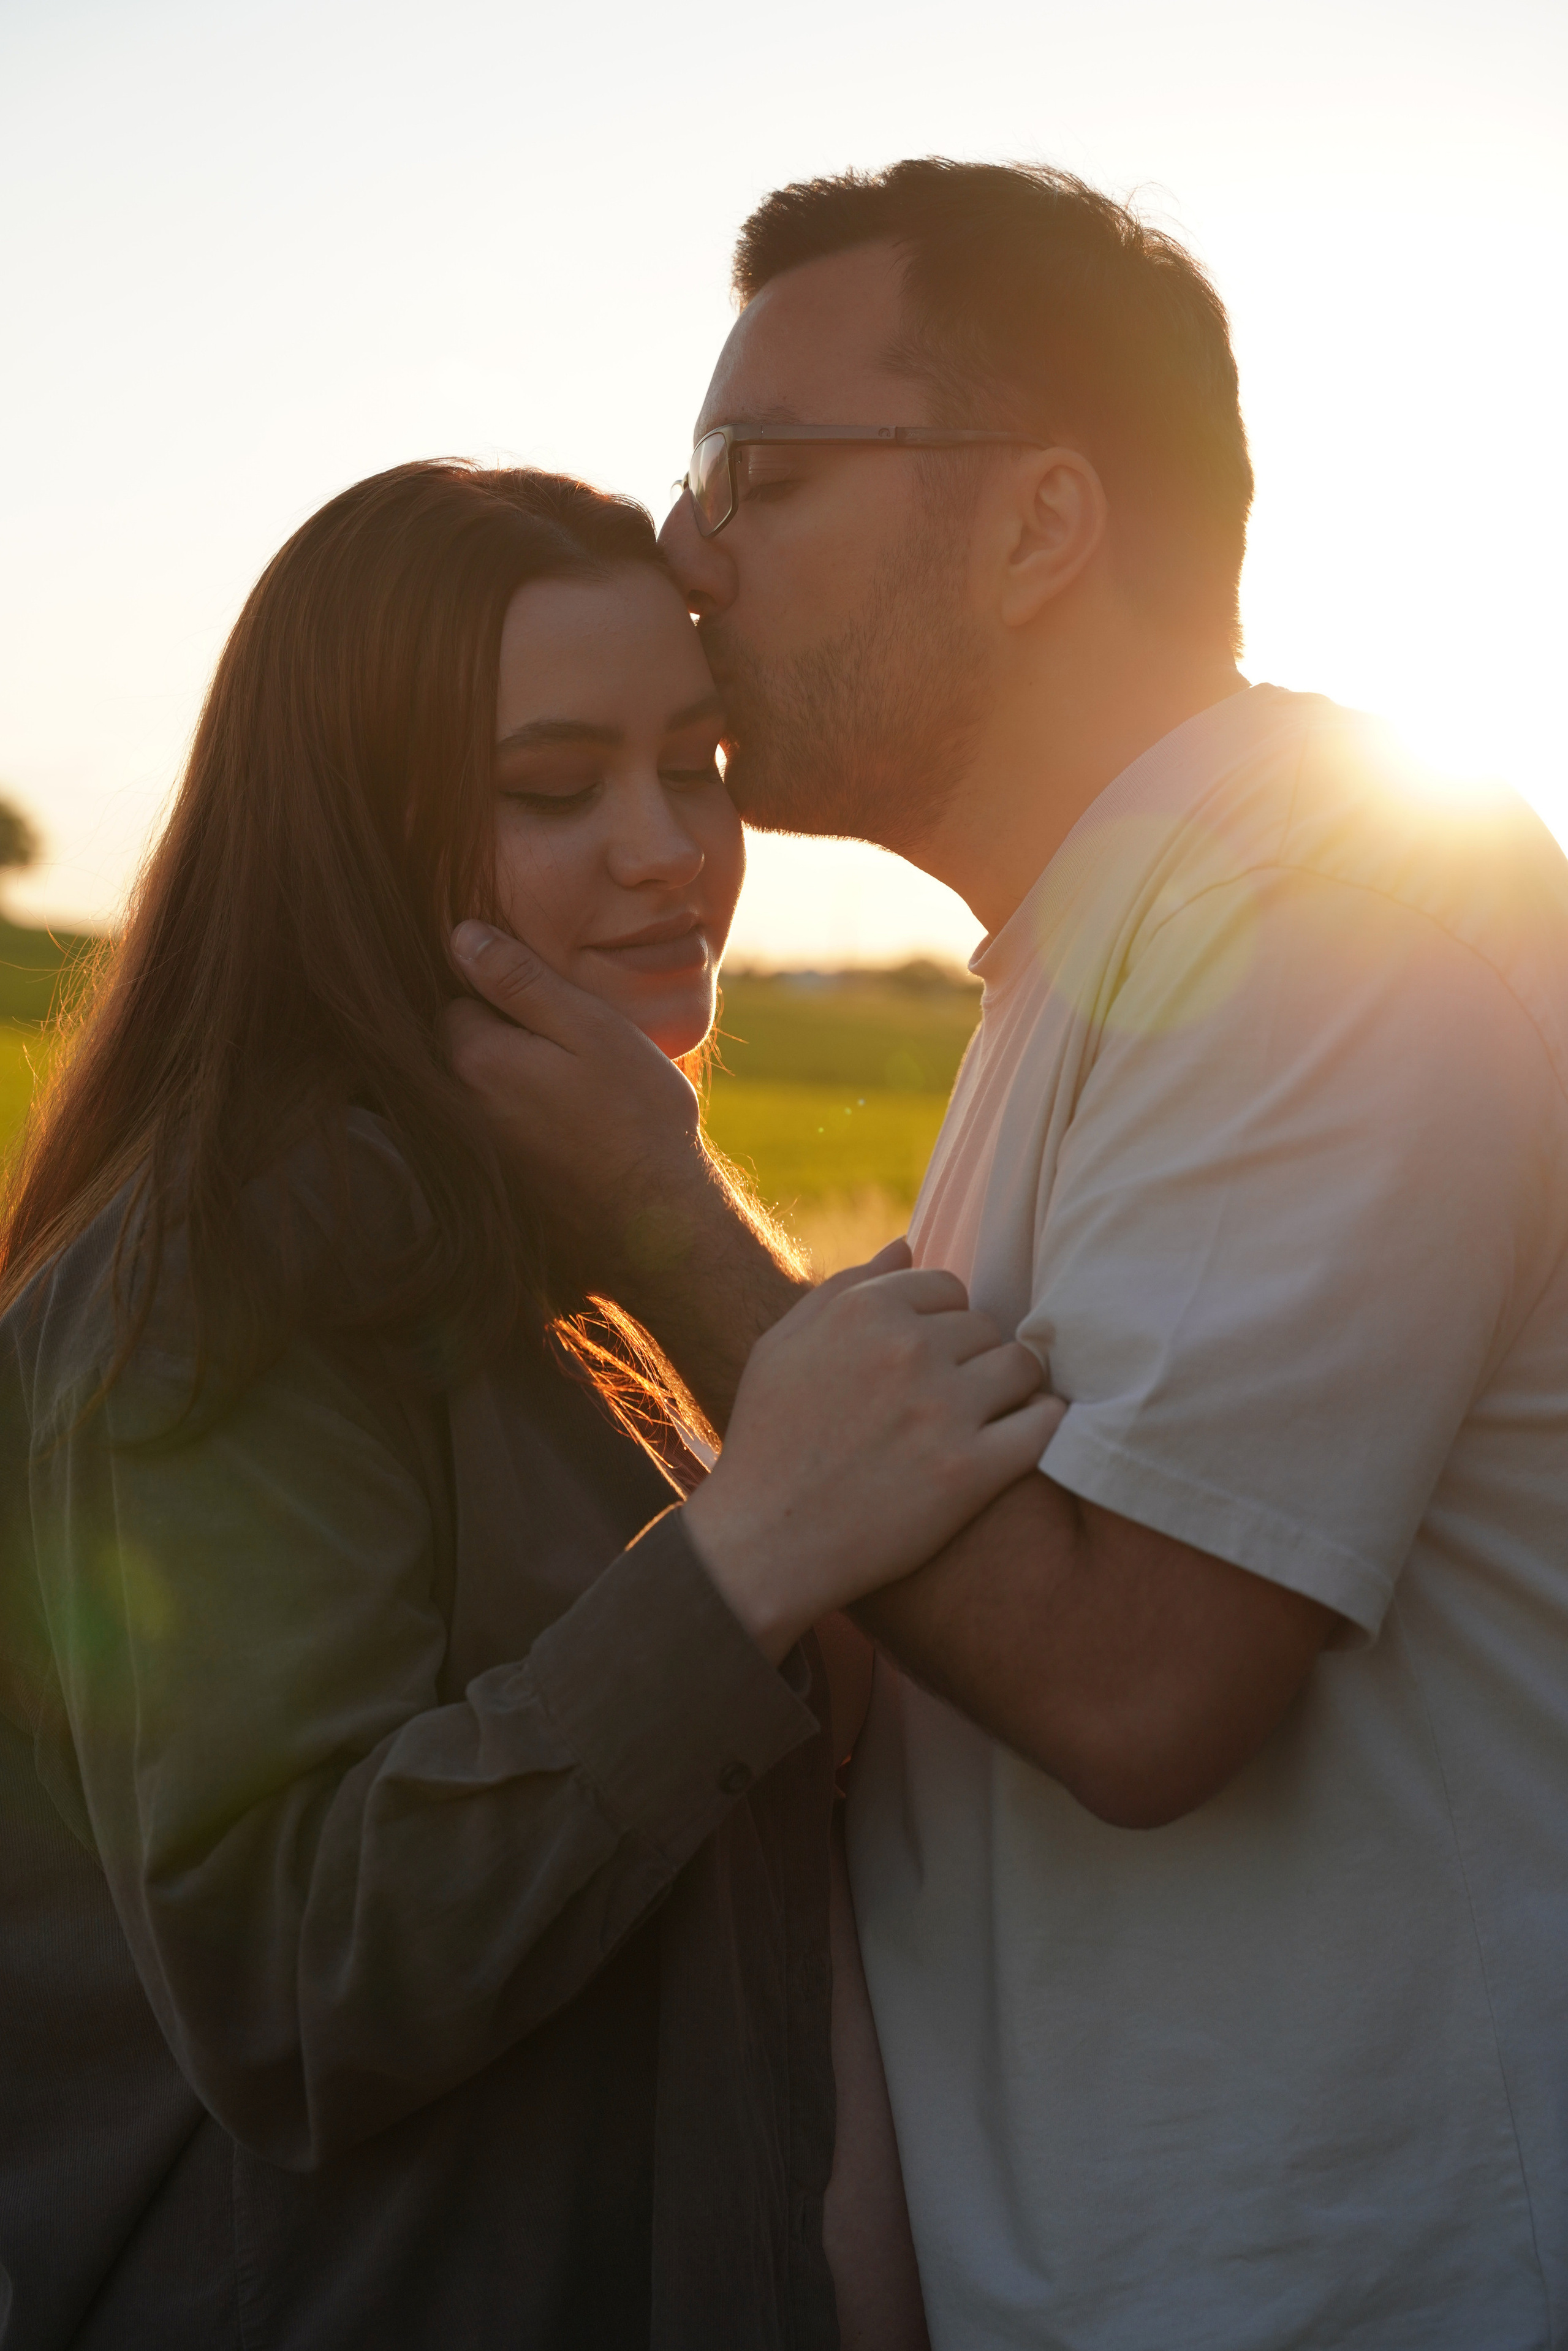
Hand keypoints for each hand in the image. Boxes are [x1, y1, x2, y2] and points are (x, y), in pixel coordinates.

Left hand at [446, 920, 707, 1277]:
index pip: (456, 997)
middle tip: (568, 1049)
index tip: (550, 1007)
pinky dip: (520, 1116)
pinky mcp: (493, 1176)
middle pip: (459, 1042)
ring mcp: (471, 1146)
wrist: (657, 1220)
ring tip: (571, 1089)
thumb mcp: (589, 1028)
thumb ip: (520, 980)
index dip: (502, 992)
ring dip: (511, 1076)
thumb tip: (460, 935)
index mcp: (474, 1058)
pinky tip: (566, 1126)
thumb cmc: (635, 1114)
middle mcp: (456, 1105)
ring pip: (476, 1085)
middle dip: (500, 1033)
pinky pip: (491, 1124)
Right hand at [681, 1252, 1065, 1660]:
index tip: (926, 1359)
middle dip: (972, 1357)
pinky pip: (1042, 1424)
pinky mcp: (971, 1472)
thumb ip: (845, 1287)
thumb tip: (909, 1245)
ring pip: (1023, 1367)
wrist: (763, 1543)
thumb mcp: (781, 1346)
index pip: (948, 1286)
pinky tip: (1022, 1437)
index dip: (941, 1322)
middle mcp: (908, 1349)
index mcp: (864, 1311)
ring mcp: (943, 1410)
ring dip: (1012, 1387)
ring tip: (987, 1417)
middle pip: (986, 1326)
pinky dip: (1042, 1426)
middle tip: (946, 1399)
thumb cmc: (768, 1441)